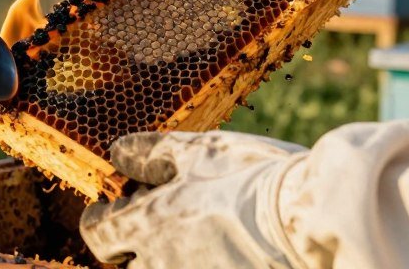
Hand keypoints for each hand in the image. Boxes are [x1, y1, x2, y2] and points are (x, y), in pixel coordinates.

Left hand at [80, 131, 305, 267]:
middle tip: (168, 224)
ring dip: (170, 261)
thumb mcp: (201, 152)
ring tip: (202, 239)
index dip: (103, 219)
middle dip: (140, 248)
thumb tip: (118, 152)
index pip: (97, 234)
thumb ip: (152, 153)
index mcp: (147, 226)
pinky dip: (203, 265)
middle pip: (130, 266)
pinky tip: (226, 252)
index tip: (116, 208)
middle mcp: (161, 265)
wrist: (311, 223)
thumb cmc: (254, 180)